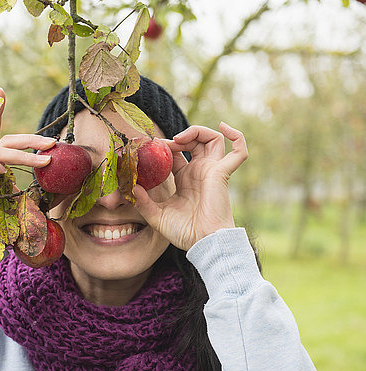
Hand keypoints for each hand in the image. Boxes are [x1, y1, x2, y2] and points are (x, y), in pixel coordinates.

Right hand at [0, 88, 56, 232]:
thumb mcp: (22, 203)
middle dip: (31, 138)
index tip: (1, 91)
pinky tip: (5, 171)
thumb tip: (63, 191)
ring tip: (47, 161)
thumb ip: (36, 192)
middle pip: (7, 139)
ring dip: (26, 155)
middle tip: (53, 141)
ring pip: (1, 150)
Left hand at [132, 122, 247, 250]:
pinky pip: (239, 153)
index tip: (151, 148)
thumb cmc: (184, 232)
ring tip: (180, 139)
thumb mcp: (156, 216)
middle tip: (165, 144)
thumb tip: (131, 188)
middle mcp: (200, 172)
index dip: (166, 147)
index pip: (177, 153)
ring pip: (213, 139)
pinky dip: (237, 137)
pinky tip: (225, 127)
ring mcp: (212, 171)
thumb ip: (143, 202)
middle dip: (180, 136)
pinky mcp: (222, 174)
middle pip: (195, 142)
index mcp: (185, 179)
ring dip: (198, 131)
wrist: (203, 243)